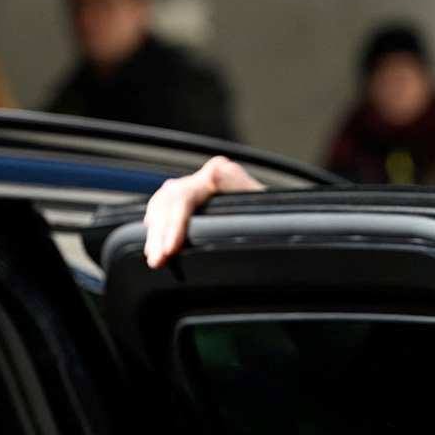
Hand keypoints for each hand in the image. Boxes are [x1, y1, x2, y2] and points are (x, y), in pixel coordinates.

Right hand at [143, 155, 263, 267]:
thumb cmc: (275, 214)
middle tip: (157, 261)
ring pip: (161, 206)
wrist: (280, 218)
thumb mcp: (261, 202)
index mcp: (218, 173)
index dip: (174, 224)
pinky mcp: (190, 200)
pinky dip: (157, 226)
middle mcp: (203, 178)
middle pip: (167, 203)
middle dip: (159, 235)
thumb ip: (237, 185)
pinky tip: (154, 241)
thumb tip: (214, 175)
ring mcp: (195, 188)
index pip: (184, 198)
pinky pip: (163, 208)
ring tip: (154, 257)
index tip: (170, 249)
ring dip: (154, 234)